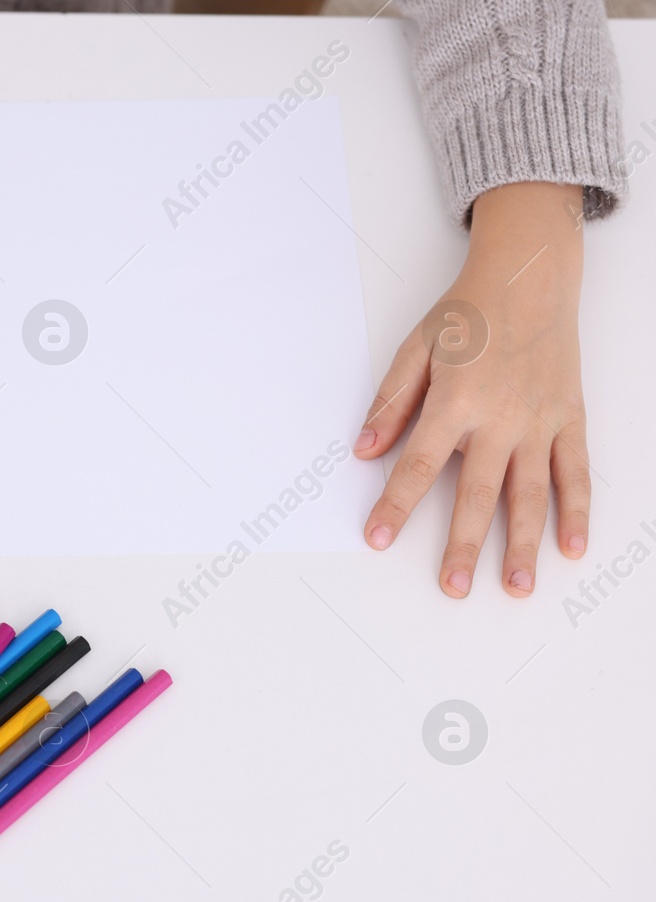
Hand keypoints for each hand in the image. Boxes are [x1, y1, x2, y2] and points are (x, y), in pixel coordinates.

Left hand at [353, 182, 589, 597]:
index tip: (377, 539)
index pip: (418, 466)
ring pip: (532, 494)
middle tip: (453, 587)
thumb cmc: (469, 313)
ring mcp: (540, 421)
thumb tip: (363, 450)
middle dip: (463, 545)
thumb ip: (390, 402)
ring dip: (523, 544)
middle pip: (478, 493)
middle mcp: (501, 418)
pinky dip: (576, 511)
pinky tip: (573, 547)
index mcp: (455, 401)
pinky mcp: (569, 419)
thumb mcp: (415, 349)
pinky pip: (575, 473)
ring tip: (516, 587)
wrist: (531, 276)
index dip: (395, 505)